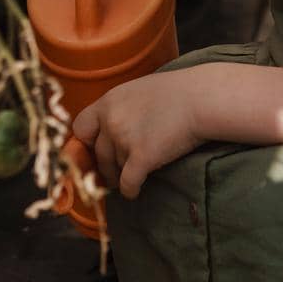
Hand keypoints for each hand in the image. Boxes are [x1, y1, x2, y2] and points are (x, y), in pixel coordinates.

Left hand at [71, 70, 202, 198]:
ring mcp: (124, 140)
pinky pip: (127, 184)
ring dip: (122, 175)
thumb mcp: (140, 89)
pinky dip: (130, 191)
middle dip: (107, 165)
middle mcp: (111, 121)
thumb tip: (113, 126)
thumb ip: (122, 107)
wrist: (202, 99)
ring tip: (134, 175)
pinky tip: (135, 192)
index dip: (87, 142)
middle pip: (99, 155)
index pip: (80, 128)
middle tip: (116, 171)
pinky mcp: (141, 158)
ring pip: (114, 170)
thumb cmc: (178, 91)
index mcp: (108, 101)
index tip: (97, 150)